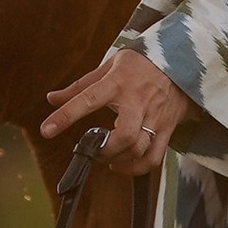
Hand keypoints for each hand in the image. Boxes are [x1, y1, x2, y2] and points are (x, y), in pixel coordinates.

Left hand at [42, 46, 190, 174]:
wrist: (181, 59)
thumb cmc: (140, 63)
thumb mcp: (109, 66)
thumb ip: (80, 87)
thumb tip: (51, 99)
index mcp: (117, 82)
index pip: (88, 98)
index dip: (66, 115)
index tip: (46, 130)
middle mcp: (137, 101)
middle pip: (125, 135)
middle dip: (106, 150)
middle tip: (94, 150)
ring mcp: (155, 117)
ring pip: (139, 149)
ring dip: (119, 161)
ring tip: (107, 158)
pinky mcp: (167, 128)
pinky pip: (154, 158)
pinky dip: (136, 168)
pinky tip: (124, 164)